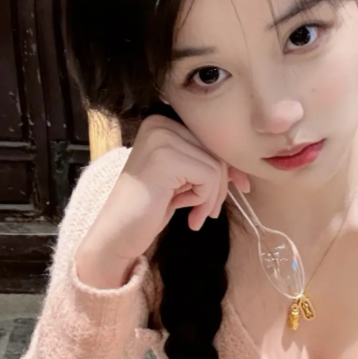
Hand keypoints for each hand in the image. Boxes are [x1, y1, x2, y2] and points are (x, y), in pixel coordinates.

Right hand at [75, 114, 249, 287]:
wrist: (116, 235)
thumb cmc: (149, 207)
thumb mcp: (182, 178)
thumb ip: (204, 163)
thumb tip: (242, 168)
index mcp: (161, 123)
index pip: (210, 140)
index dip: (229, 166)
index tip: (241, 187)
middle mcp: (159, 124)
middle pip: (215, 151)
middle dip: (219, 186)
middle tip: (209, 212)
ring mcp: (160, 139)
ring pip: (216, 165)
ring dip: (211, 197)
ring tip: (196, 215)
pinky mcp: (166, 159)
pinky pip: (209, 177)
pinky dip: (203, 199)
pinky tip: (185, 211)